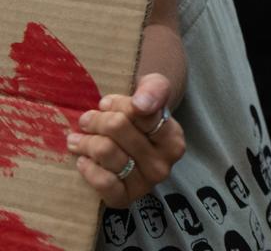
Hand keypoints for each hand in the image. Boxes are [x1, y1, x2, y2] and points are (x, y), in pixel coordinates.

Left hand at [68, 73, 184, 207]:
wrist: (133, 146)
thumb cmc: (141, 114)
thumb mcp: (154, 91)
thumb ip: (154, 89)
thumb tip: (142, 105)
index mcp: (173, 138)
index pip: (140, 112)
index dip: (118, 104)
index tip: (106, 104)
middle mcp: (163, 164)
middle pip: (118, 127)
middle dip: (97, 120)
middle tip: (87, 119)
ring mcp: (145, 184)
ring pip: (105, 151)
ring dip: (85, 141)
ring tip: (77, 138)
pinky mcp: (124, 199)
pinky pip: (101, 181)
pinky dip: (88, 168)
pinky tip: (83, 159)